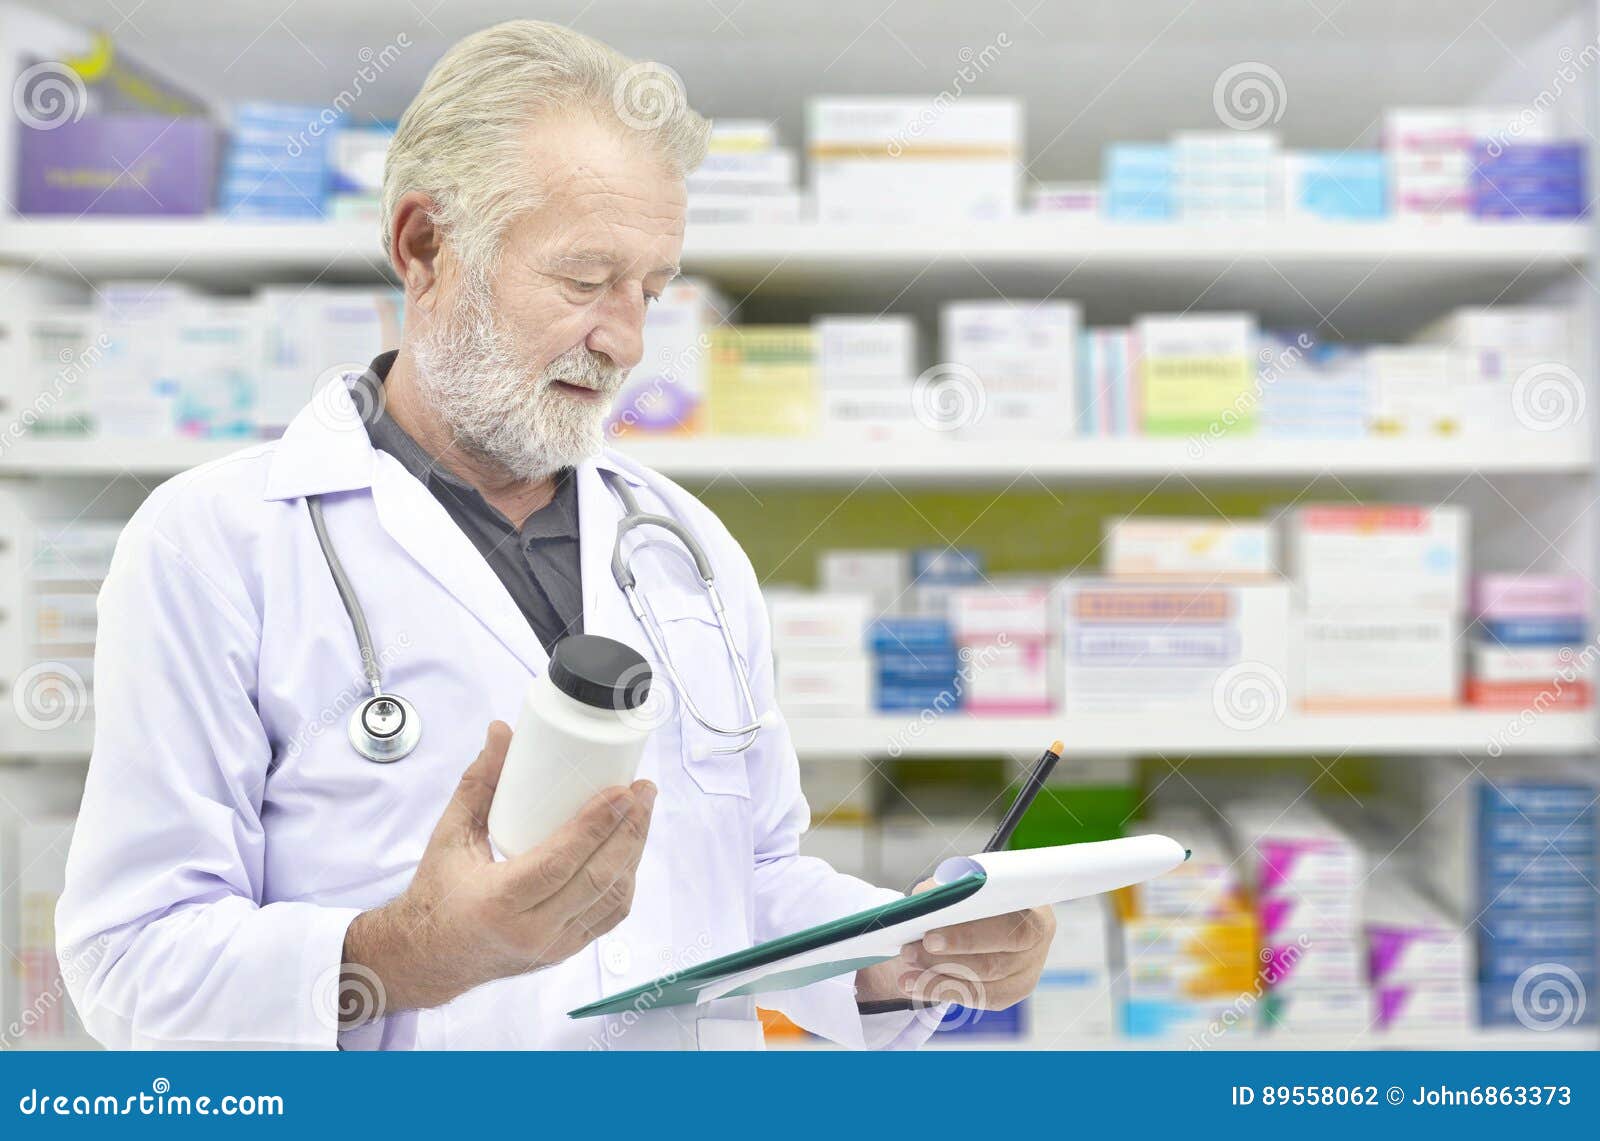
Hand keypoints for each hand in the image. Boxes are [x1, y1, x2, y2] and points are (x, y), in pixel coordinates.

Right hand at [339, 721, 655, 1022]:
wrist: (433, 958)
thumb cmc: (438, 894)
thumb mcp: (450, 835)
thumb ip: (478, 782)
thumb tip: (502, 733)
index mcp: (497, 903)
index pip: (560, 862)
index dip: (596, 825)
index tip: (622, 791)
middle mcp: (531, 932)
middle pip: (598, 879)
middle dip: (630, 830)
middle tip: (643, 791)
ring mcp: (553, 946)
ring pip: (612, 898)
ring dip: (634, 852)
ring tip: (642, 812)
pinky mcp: (566, 951)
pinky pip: (609, 916)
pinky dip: (625, 879)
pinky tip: (630, 848)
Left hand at [856, 882, 1055, 1011]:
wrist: (983, 915)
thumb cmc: (977, 894)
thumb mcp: (964, 879)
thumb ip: (949, 885)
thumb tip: (927, 897)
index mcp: (1034, 907)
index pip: (1007, 926)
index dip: (968, 935)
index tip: (929, 937)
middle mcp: (1037, 943)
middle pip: (994, 961)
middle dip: (946, 960)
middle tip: (910, 953)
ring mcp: (1027, 972)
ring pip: (983, 984)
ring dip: (938, 978)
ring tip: (905, 971)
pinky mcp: (1010, 992)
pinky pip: (976, 998)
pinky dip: (942, 990)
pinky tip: (915, 985)